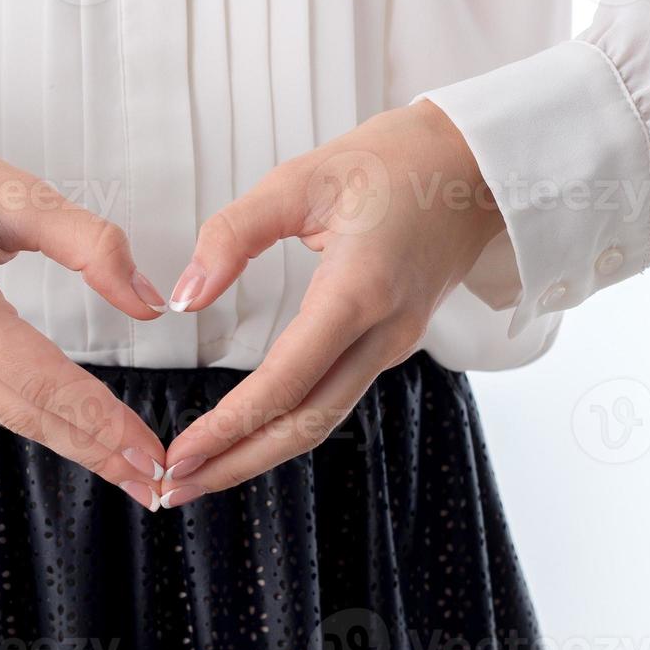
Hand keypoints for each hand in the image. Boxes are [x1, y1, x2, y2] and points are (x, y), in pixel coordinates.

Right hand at [0, 78, 171, 510]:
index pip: (43, 378)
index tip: (150, 453)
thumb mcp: (16, 190)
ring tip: (124, 467)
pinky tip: (73, 427)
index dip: (102, 421)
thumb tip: (148, 303)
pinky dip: (37, 413)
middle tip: (155, 486)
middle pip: (25, 413)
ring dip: (68, 440)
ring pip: (6, 409)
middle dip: (93, 451)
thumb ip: (90, 246)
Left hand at [157, 101, 504, 507]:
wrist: (478, 165)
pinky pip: (334, 398)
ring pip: (322, 420)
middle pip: (304, 425)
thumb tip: (187, 294)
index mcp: (359, 292)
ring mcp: (393, 344)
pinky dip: (286, 426)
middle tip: (172, 488)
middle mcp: (382, 333)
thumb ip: (234, 234)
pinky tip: (248, 434)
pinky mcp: (391, 342)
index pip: (286, 382)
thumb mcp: (302, 179)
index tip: (179, 453)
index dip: (228, 427)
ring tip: (200, 473)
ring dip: (258, 453)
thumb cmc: (396, 161)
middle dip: (236, 465)